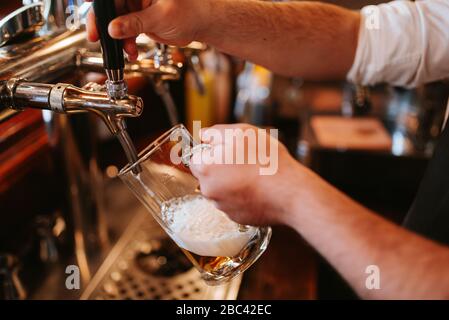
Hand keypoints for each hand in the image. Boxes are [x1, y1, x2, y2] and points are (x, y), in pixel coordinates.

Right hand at [86, 0, 208, 59]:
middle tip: (96, 36)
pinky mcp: (139, 19)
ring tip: (126, 50)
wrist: (202, 24)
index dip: (99, 2)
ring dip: (117, 38)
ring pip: (116, 21)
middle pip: (110, 6)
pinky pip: (126, 30)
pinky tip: (130, 52)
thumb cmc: (191, 12)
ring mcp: (136, 6)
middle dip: (104, 23)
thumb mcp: (161, 17)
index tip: (87, 3)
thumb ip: (136, 23)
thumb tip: (113, 28)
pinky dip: (126, 42)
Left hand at [189, 124, 305, 225]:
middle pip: (207, 175)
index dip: (211, 151)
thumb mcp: (241, 132)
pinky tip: (258, 189)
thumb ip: (215, 132)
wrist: (289, 192)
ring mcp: (222, 206)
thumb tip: (203, 136)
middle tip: (244, 161)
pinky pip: (234, 203)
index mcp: (205, 167)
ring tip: (254, 175)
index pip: (195, 157)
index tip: (226, 150)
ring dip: (232, 182)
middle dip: (221, 167)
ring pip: (221, 190)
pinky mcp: (236, 218)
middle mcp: (208, 190)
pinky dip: (242, 196)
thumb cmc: (266, 160)